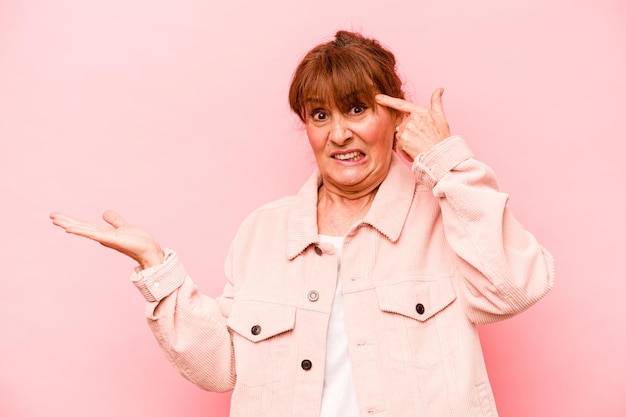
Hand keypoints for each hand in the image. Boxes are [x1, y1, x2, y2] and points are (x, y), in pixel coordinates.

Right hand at [50, 210, 164, 268]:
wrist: (149, 250)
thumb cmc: (138, 241)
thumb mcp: (124, 226)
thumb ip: (114, 220)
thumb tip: (104, 213)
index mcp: (103, 233)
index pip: (84, 225)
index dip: (72, 220)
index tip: (58, 216)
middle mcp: (101, 236)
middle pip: (81, 227)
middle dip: (66, 221)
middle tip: (51, 215)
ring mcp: (105, 238)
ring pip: (84, 230)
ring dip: (69, 225)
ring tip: (55, 220)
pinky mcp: (110, 239)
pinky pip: (93, 234)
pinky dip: (81, 231)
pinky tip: (70, 229)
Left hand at [376, 88, 450, 160]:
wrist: (441, 154)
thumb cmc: (441, 137)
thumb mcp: (441, 117)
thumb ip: (436, 102)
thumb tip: (440, 89)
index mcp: (421, 111)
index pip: (401, 104)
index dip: (387, 100)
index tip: (377, 98)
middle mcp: (412, 118)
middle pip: (402, 125)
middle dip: (408, 133)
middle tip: (421, 140)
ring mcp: (406, 128)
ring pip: (400, 135)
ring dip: (407, 142)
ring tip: (419, 145)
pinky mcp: (403, 139)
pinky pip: (399, 144)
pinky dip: (405, 149)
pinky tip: (415, 151)